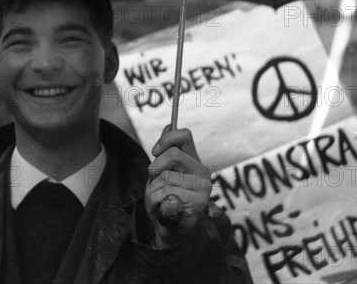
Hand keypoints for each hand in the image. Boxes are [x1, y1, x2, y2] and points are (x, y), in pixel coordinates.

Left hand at [145, 125, 211, 247]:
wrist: (170, 231)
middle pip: (172, 154)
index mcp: (193, 160)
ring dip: (153, 191)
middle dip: (154, 170)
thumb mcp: (160, 173)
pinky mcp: (199, 201)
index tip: (155, 152)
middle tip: (155, 184)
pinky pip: (167, 194)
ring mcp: (203, 187)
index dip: (166, 138)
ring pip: (166, 177)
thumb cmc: (165, 201)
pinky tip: (164, 209)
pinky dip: (157, 202)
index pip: (184, 135)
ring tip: (159, 201)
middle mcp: (202, 170)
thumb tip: (169, 125)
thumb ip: (165, 153)